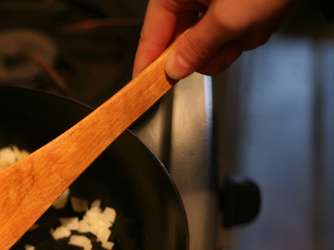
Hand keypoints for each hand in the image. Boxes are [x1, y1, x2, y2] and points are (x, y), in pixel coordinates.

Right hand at [133, 0, 294, 78]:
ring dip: (237, 40)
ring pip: (213, 44)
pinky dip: (250, 31)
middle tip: (231, 42)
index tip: (141, 87)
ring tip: (256, 20)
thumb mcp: (227, 19)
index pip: (151, 36)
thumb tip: (175, 69)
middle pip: (185, 44)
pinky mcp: (233, 6)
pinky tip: (263, 16)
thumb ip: (197, 48)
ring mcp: (212, 1)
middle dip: (214, 49)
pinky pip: (232, 35)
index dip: (147, 64)